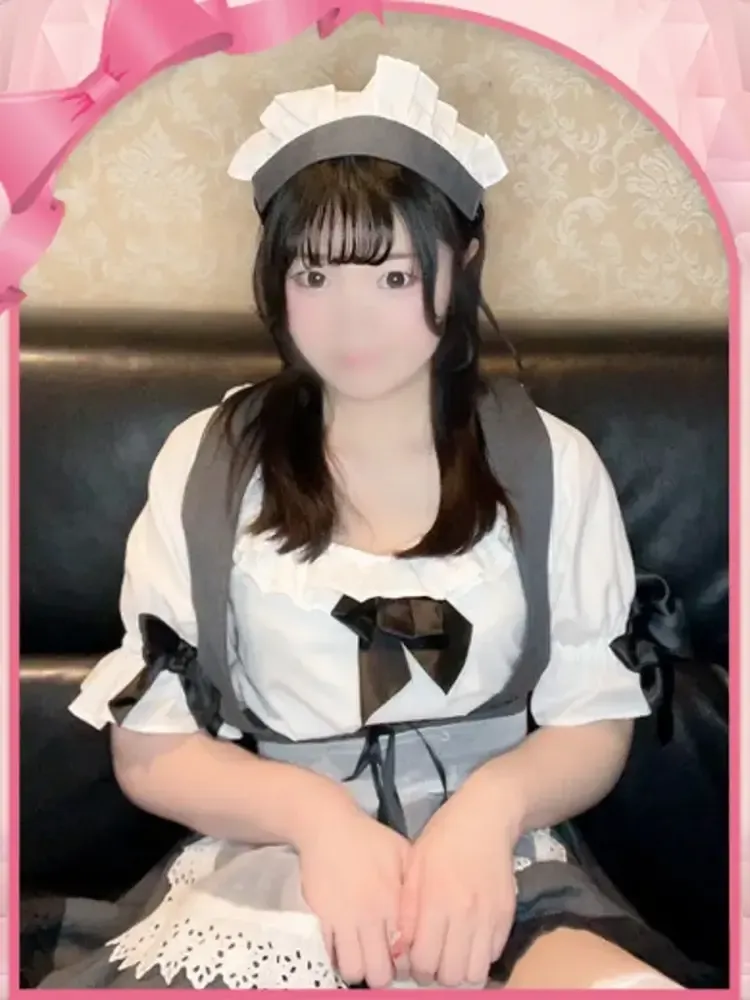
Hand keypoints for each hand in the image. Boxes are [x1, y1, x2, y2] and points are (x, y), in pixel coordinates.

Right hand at [297, 797, 410, 987]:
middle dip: (384, 976)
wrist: (328, 826)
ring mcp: (344, 918)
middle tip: (384, 965)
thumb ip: (416, 886)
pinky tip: (345, 949)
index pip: (408, 953)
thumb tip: (429, 913)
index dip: (409, 965)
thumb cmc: (367, 838)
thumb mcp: (403, 854)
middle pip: (380, 971)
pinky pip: (329, 955)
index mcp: (394, 900)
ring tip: (364, 960)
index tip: (406, 959)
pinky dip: (337, 958)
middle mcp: (371, 914)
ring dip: (360, 970)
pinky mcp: (321, 918)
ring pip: (353, 969)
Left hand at [399, 783, 518, 986]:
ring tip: (451, 956)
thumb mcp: (414, 866)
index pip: (425, 962)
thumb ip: (407, 911)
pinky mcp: (507, 916)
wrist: (486, 817)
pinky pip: (493, 955)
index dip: (416, 969)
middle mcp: (466, 914)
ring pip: (476, 974)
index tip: (414, 959)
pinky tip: (468, 940)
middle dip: (438, 976)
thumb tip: (400, 950)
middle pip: (452, 976)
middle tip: (433, 960)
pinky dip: (479, 957)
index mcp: (437, 901)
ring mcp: (490, 917)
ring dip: (461, 972)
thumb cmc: (443, 838)